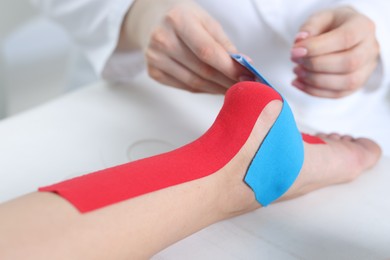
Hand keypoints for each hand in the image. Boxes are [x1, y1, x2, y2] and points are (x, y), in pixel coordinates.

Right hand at [121, 0, 251, 93]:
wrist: (153, 19)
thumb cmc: (184, 18)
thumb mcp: (205, 20)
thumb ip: (223, 43)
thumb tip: (242, 66)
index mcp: (177, 20)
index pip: (206, 51)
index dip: (228, 67)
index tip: (246, 76)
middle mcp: (162, 40)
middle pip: (201, 70)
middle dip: (226, 81)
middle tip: (244, 87)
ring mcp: (154, 58)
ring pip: (193, 83)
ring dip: (216, 89)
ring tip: (232, 89)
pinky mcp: (153, 72)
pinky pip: (184, 87)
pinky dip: (202, 89)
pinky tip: (214, 87)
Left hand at [291, 6, 379, 97]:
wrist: (343, 34)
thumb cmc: (331, 26)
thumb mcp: (320, 18)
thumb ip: (310, 27)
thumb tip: (299, 41)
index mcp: (362, 27)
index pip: (345, 39)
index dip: (318, 47)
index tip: (295, 51)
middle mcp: (370, 49)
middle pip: (349, 63)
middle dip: (316, 65)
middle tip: (295, 60)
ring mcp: (366, 69)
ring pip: (347, 82)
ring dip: (315, 80)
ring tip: (296, 71)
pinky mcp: (357, 85)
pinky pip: (338, 94)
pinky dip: (314, 91)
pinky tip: (297, 82)